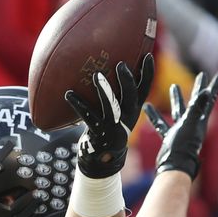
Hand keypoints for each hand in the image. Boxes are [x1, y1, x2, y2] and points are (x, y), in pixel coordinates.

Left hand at [65, 55, 154, 177]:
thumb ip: (118, 95)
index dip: (148, 74)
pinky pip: (87, 116)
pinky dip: (78, 104)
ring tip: (96, 75)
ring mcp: (112, 127)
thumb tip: (109, 67)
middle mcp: (126, 118)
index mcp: (133, 110)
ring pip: (111, 106)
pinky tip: (68, 94)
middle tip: (121, 64)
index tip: (149, 55)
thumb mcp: (118, 114)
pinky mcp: (98, 134)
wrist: (102, 160)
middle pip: (131, 97)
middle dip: (127, 80)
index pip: (144, 90)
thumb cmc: (107, 129)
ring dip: (104, 90)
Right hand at [144, 69, 217, 178]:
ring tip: (173, 87)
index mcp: (200, 119)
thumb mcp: (190, 123)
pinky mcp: (170, 137)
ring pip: (179, 110)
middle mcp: (193, 123)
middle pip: (197, 101)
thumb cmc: (183, 146)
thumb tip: (206, 91)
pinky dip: (155, 116)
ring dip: (176, 99)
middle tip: (201, 75)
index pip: (209, 98)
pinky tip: (147, 107)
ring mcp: (181, 130)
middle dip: (199, 88)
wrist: (174, 166)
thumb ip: (197, 107)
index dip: (215, 85)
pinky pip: (162, 123)